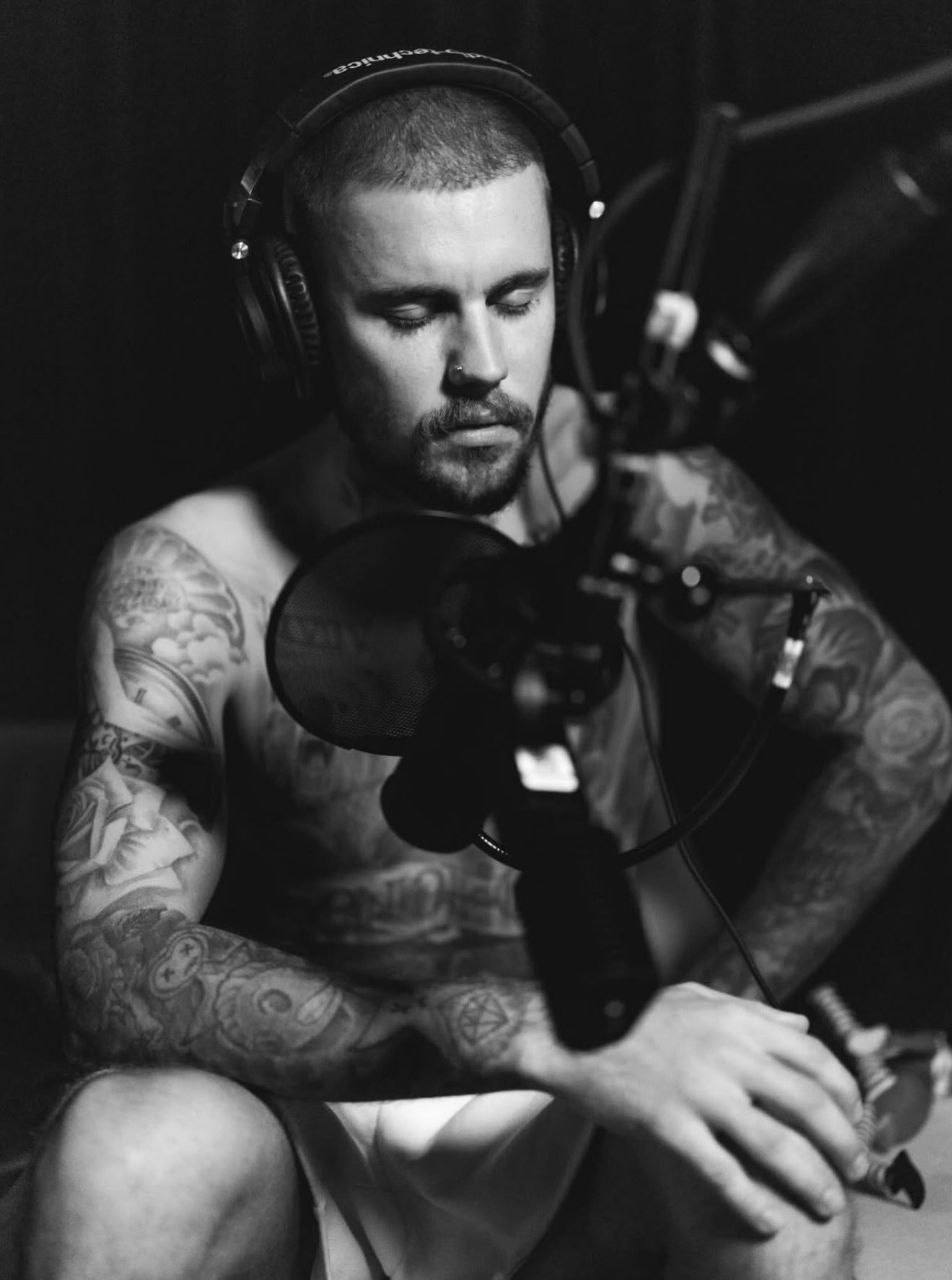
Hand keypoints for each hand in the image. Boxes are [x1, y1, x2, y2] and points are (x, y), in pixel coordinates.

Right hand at [525, 982, 868, 1235]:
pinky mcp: (668, 1125)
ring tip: (827, 1201)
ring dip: (812, 1180)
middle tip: (857, 1167)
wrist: (571, 1034)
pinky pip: (722, 1173)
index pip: (813, 1056)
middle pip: (808, 1104)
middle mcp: (725, 1054)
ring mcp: (698, 1091)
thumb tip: (801, 1024)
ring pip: (776, 1145)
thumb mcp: (697, 998)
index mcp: (735, 1021)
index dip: (846, 1092)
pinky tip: (766, 1220)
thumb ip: (753, 1012)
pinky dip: (750, 1203)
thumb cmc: (632, 1016)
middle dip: (844, 1143)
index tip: (857, 1116)